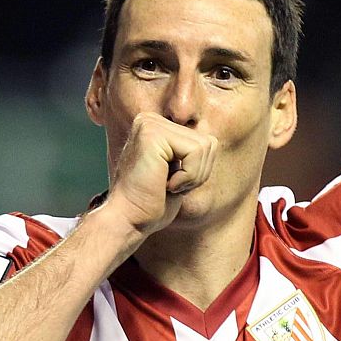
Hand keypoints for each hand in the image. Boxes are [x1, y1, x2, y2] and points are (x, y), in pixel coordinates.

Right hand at [105, 112, 218, 235]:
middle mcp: (150, 120)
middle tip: (171, 186)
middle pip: (208, 143)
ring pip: (204, 146)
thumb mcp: (179, 172)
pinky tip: (165, 184)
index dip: (198, 171)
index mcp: (156, 127)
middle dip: (197, 173)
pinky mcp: (152, 134)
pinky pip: (195, 151)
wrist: (129, 220)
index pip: (206, 142)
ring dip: (192, 176)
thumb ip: (191, 153)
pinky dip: (187, 176)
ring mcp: (149, 124)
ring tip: (168, 185)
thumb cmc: (153, 203)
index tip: (173, 184)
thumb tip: (211, 140)